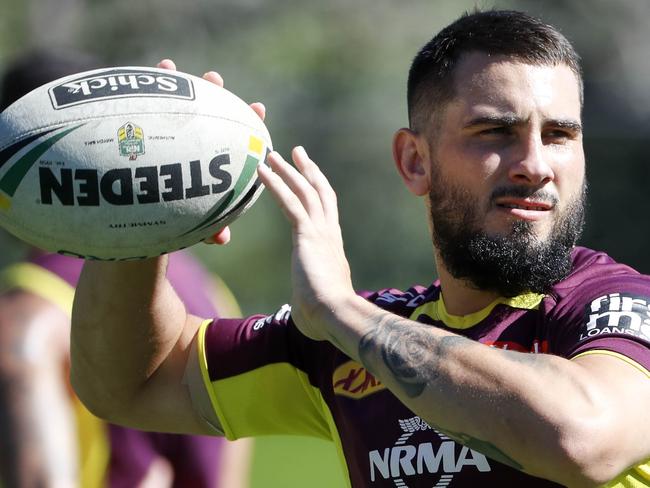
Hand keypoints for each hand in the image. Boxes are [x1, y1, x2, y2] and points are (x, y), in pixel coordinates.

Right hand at [155, 59, 265, 245]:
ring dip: (173, 84)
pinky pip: (140, 112)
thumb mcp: (194, 224)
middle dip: (213, 93)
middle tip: (214, 79)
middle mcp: (195, 142)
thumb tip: (222, 238)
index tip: (258, 109)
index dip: (250, 121)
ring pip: (174, 106)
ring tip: (169, 68)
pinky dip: (139, 94)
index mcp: (215, 159)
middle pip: (208, 113)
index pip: (237, 138)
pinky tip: (130, 81)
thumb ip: (210, 228)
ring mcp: (170, 135)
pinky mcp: (143, 134)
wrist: (142, 224)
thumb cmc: (177, 221)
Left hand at [257, 147, 354, 340]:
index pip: (326, 210)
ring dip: (288, 170)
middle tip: (296, 151)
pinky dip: (276, 184)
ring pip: (304, 191)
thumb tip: (304, 308)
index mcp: (331, 246)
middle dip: (308, 170)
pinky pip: (290, 202)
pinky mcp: (307, 234)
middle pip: (320, 192)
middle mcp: (329, 233)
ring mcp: (320, 232)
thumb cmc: (325, 317)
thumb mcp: (316, 298)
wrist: (336, 315)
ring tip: (271, 154)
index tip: (309, 176)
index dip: (318, 190)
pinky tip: (262, 171)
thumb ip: (311, 293)